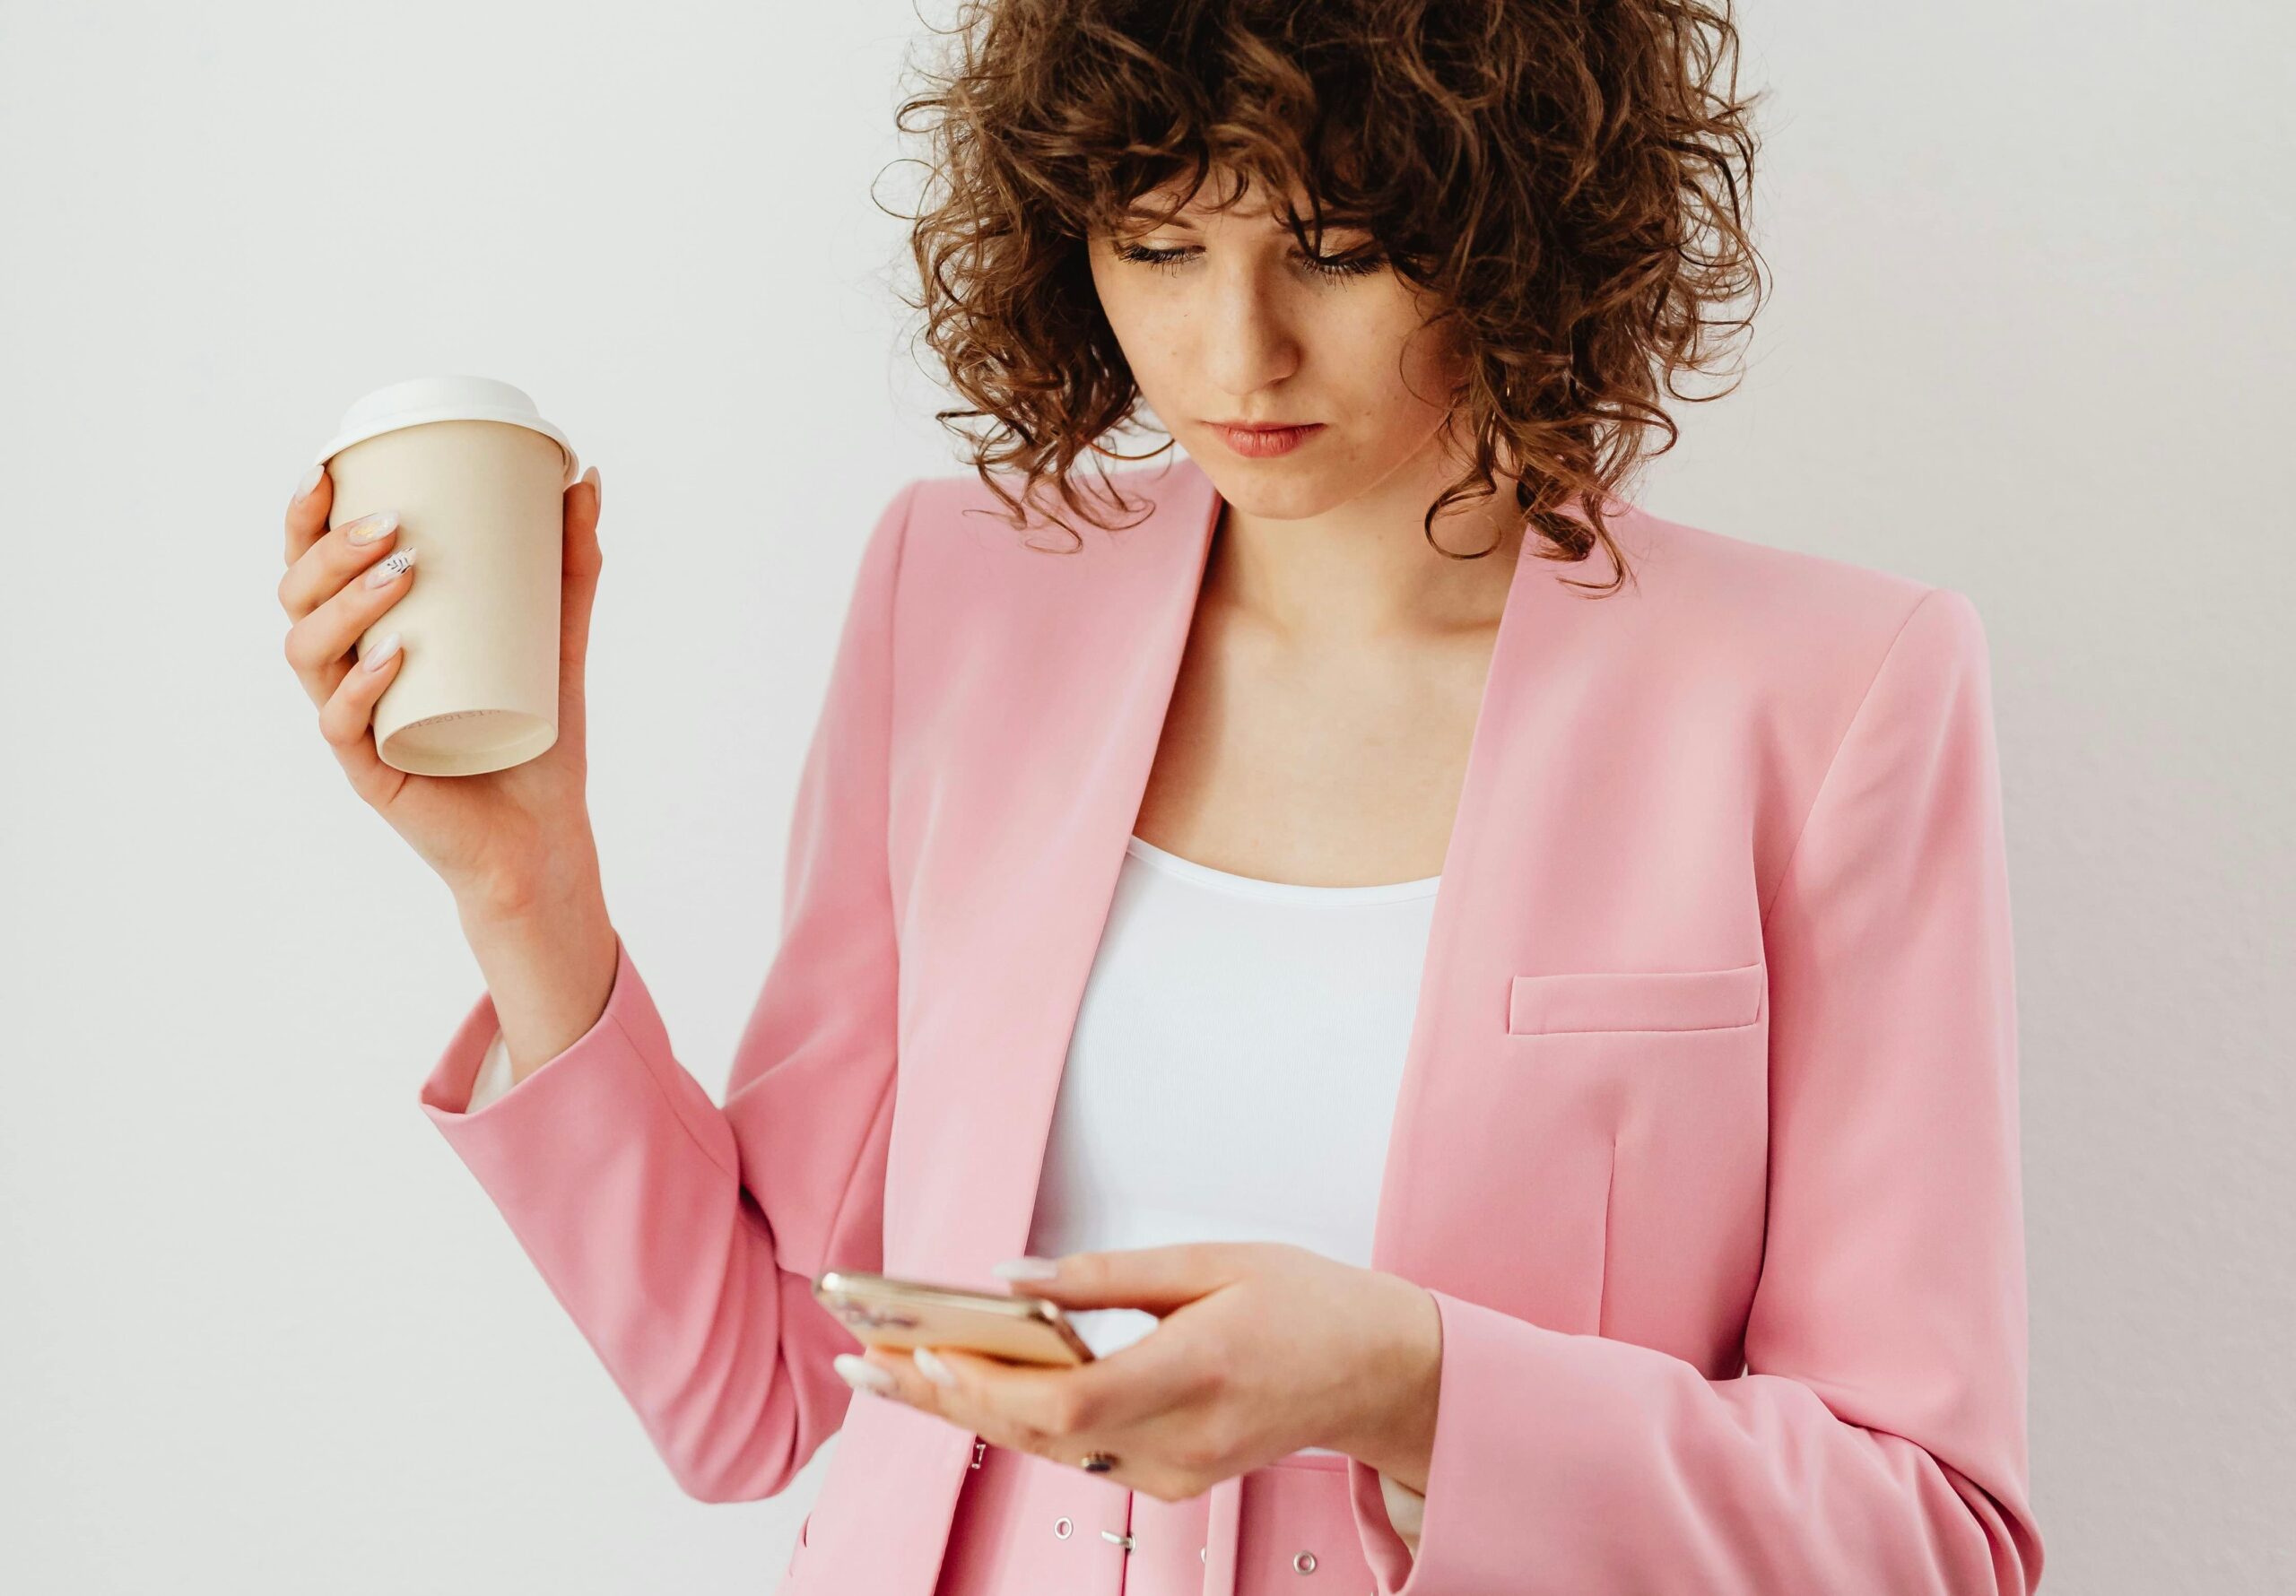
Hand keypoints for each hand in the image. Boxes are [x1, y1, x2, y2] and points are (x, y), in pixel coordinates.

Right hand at [276, 458, 607, 916]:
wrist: (545, 836)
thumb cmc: (538, 733)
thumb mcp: (559, 635)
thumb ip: (571, 563)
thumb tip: (587, 477)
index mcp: (369, 636)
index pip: (313, 567)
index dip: (304, 518)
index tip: (328, 467)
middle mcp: (348, 675)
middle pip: (299, 599)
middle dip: (330, 553)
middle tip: (389, 525)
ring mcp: (355, 724)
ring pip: (310, 653)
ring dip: (345, 605)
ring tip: (399, 574)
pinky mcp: (372, 772)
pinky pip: (345, 724)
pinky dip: (362, 685)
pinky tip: (391, 657)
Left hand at [836, 1242, 1442, 1502]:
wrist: (1379, 1373)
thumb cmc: (1305, 1302)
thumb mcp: (1215, 1261)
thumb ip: (1108, 1274)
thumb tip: (1014, 1276)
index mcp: (1198, 1373)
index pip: (1069, 1401)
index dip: (988, 1384)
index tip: (923, 1351)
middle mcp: (1181, 1442)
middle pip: (1038, 1434)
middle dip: (942, 1398)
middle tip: (863, 1364)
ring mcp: (1175, 1473)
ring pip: (1047, 1449)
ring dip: (965, 1411)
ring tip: (890, 1371)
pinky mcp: (1170, 1482)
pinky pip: (1076, 1454)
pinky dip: (1016, 1420)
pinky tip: (968, 1387)